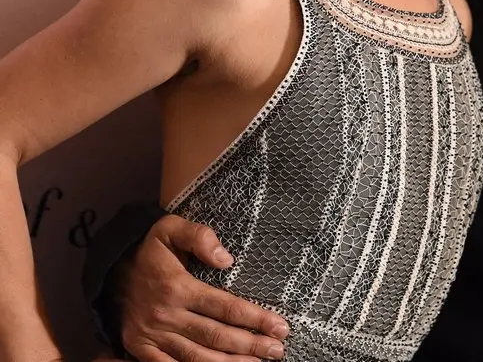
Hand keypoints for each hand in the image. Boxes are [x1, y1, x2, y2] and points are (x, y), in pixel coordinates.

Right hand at [114, 215, 289, 361]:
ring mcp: (152, 336)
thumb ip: (200, 237)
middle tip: (278, 350)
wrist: (107, 271)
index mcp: (177, 288)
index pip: (225, 307)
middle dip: (251, 345)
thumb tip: (227, 259)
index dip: (256, 319)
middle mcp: (166, 316)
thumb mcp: (171, 229)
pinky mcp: (140, 348)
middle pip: (216, 336)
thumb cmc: (148, 250)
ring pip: (197, 357)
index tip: (280, 326)